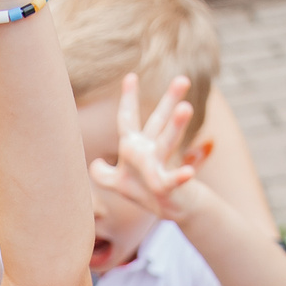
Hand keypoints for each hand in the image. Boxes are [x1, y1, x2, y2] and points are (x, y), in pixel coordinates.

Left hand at [91, 72, 206, 224]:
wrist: (171, 208)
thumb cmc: (144, 191)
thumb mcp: (117, 182)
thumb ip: (102, 174)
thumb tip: (95, 164)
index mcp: (134, 147)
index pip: (128, 119)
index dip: (129, 99)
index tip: (131, 76)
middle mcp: (148, 151)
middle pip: (159, 122)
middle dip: (170, 101)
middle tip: (183, 79)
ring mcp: (159, 167)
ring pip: (167, 142)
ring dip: (176, 126)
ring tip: (186, 108)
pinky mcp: (167, 186)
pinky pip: (173, 180)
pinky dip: (181, 176)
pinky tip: (190, 172)